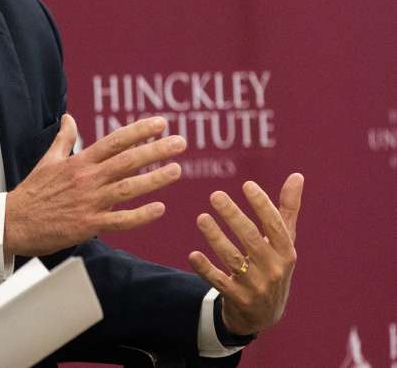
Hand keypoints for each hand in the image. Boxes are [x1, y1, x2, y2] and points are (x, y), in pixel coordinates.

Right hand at [4, 114, 185, 256]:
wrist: (14, 222)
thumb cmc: (32, 192)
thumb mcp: (47, 160)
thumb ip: (63, 139)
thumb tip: (68, 118)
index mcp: (78, 162)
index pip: (114, 141)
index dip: (139, 131)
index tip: (161, 123)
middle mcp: (86, 179)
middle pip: (127, 161)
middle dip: (156, 150)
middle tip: (181, 142)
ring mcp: (89, 202)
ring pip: (128, 189)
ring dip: (154, 180)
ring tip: (177, 170)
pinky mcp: (88, 225)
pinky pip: (120, 220)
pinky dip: (140, 215)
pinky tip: (159, 209)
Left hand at [188, 173, 303, 335]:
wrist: (264, 314)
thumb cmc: (273, 265)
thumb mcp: (284, 241)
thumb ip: (287, 209)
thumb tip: (297, 175)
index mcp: (286, 252)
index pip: (275, 225)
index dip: (262, 205)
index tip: (247, 185)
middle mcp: (273, 268)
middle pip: (251, 238)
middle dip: (233, 216)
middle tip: (215, 195)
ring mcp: (256, 285)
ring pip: (233, 258)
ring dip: (216, 237)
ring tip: (201, 218)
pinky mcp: (238, 298)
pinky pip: (219, 281)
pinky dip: (205, 269)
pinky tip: (192, 255)